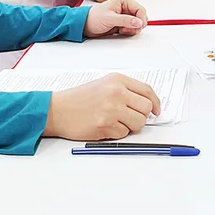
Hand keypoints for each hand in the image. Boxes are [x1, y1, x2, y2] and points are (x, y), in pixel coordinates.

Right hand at [43, 73, 160, 139]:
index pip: (147, 91)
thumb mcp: (104, 84)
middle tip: (130, 118)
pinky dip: (116, 133)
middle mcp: (116, 92)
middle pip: (146, 108)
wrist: (58, 110)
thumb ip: (125, 91)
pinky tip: (104, 127)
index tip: (156, 111)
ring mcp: (111, 109)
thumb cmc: (79, 99)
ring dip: (130, 126)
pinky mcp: (105, 125)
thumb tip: (147, 105)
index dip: (155, 103)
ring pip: (138, 123)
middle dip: (142, 117)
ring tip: (114, 122)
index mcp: (117, 80)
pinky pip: (123, 134)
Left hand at [84, 0, 147, 37]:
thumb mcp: (110, 19)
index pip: (140, 9)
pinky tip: (121, 31)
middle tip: (127, 29)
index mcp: (123, 1)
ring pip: (138, 23)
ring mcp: (125, 15)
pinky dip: (129, 31)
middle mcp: (126, 7)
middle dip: (136, 25)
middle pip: (141, 17)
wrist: (86, 25)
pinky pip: (133, 28)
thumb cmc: (94, 18)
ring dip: (132, 29)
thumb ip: (125, 20)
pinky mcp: (124, 22)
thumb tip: (139, 22)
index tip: (137, 26)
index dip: (141, 19)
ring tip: (122, 29)